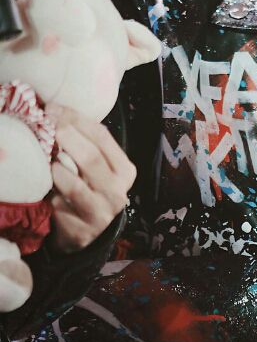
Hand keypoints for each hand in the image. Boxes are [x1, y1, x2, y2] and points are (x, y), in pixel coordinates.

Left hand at [44, 103, 135, 253]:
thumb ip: (86, 144)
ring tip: (46, 158)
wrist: (86, 232)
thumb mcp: (96, 167)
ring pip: (74, 184)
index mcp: (125, 171)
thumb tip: (57, 112)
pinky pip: (60, 206)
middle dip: (65, 136)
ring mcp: (101, 213)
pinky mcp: (82, 231)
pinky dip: (50, 193)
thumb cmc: (88, 189)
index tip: (54, 109)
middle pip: (90, 157)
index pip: (103, 137)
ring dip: (55, 168)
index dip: (77, 120)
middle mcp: (117, 192)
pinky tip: (45, 183)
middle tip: (46, 123)